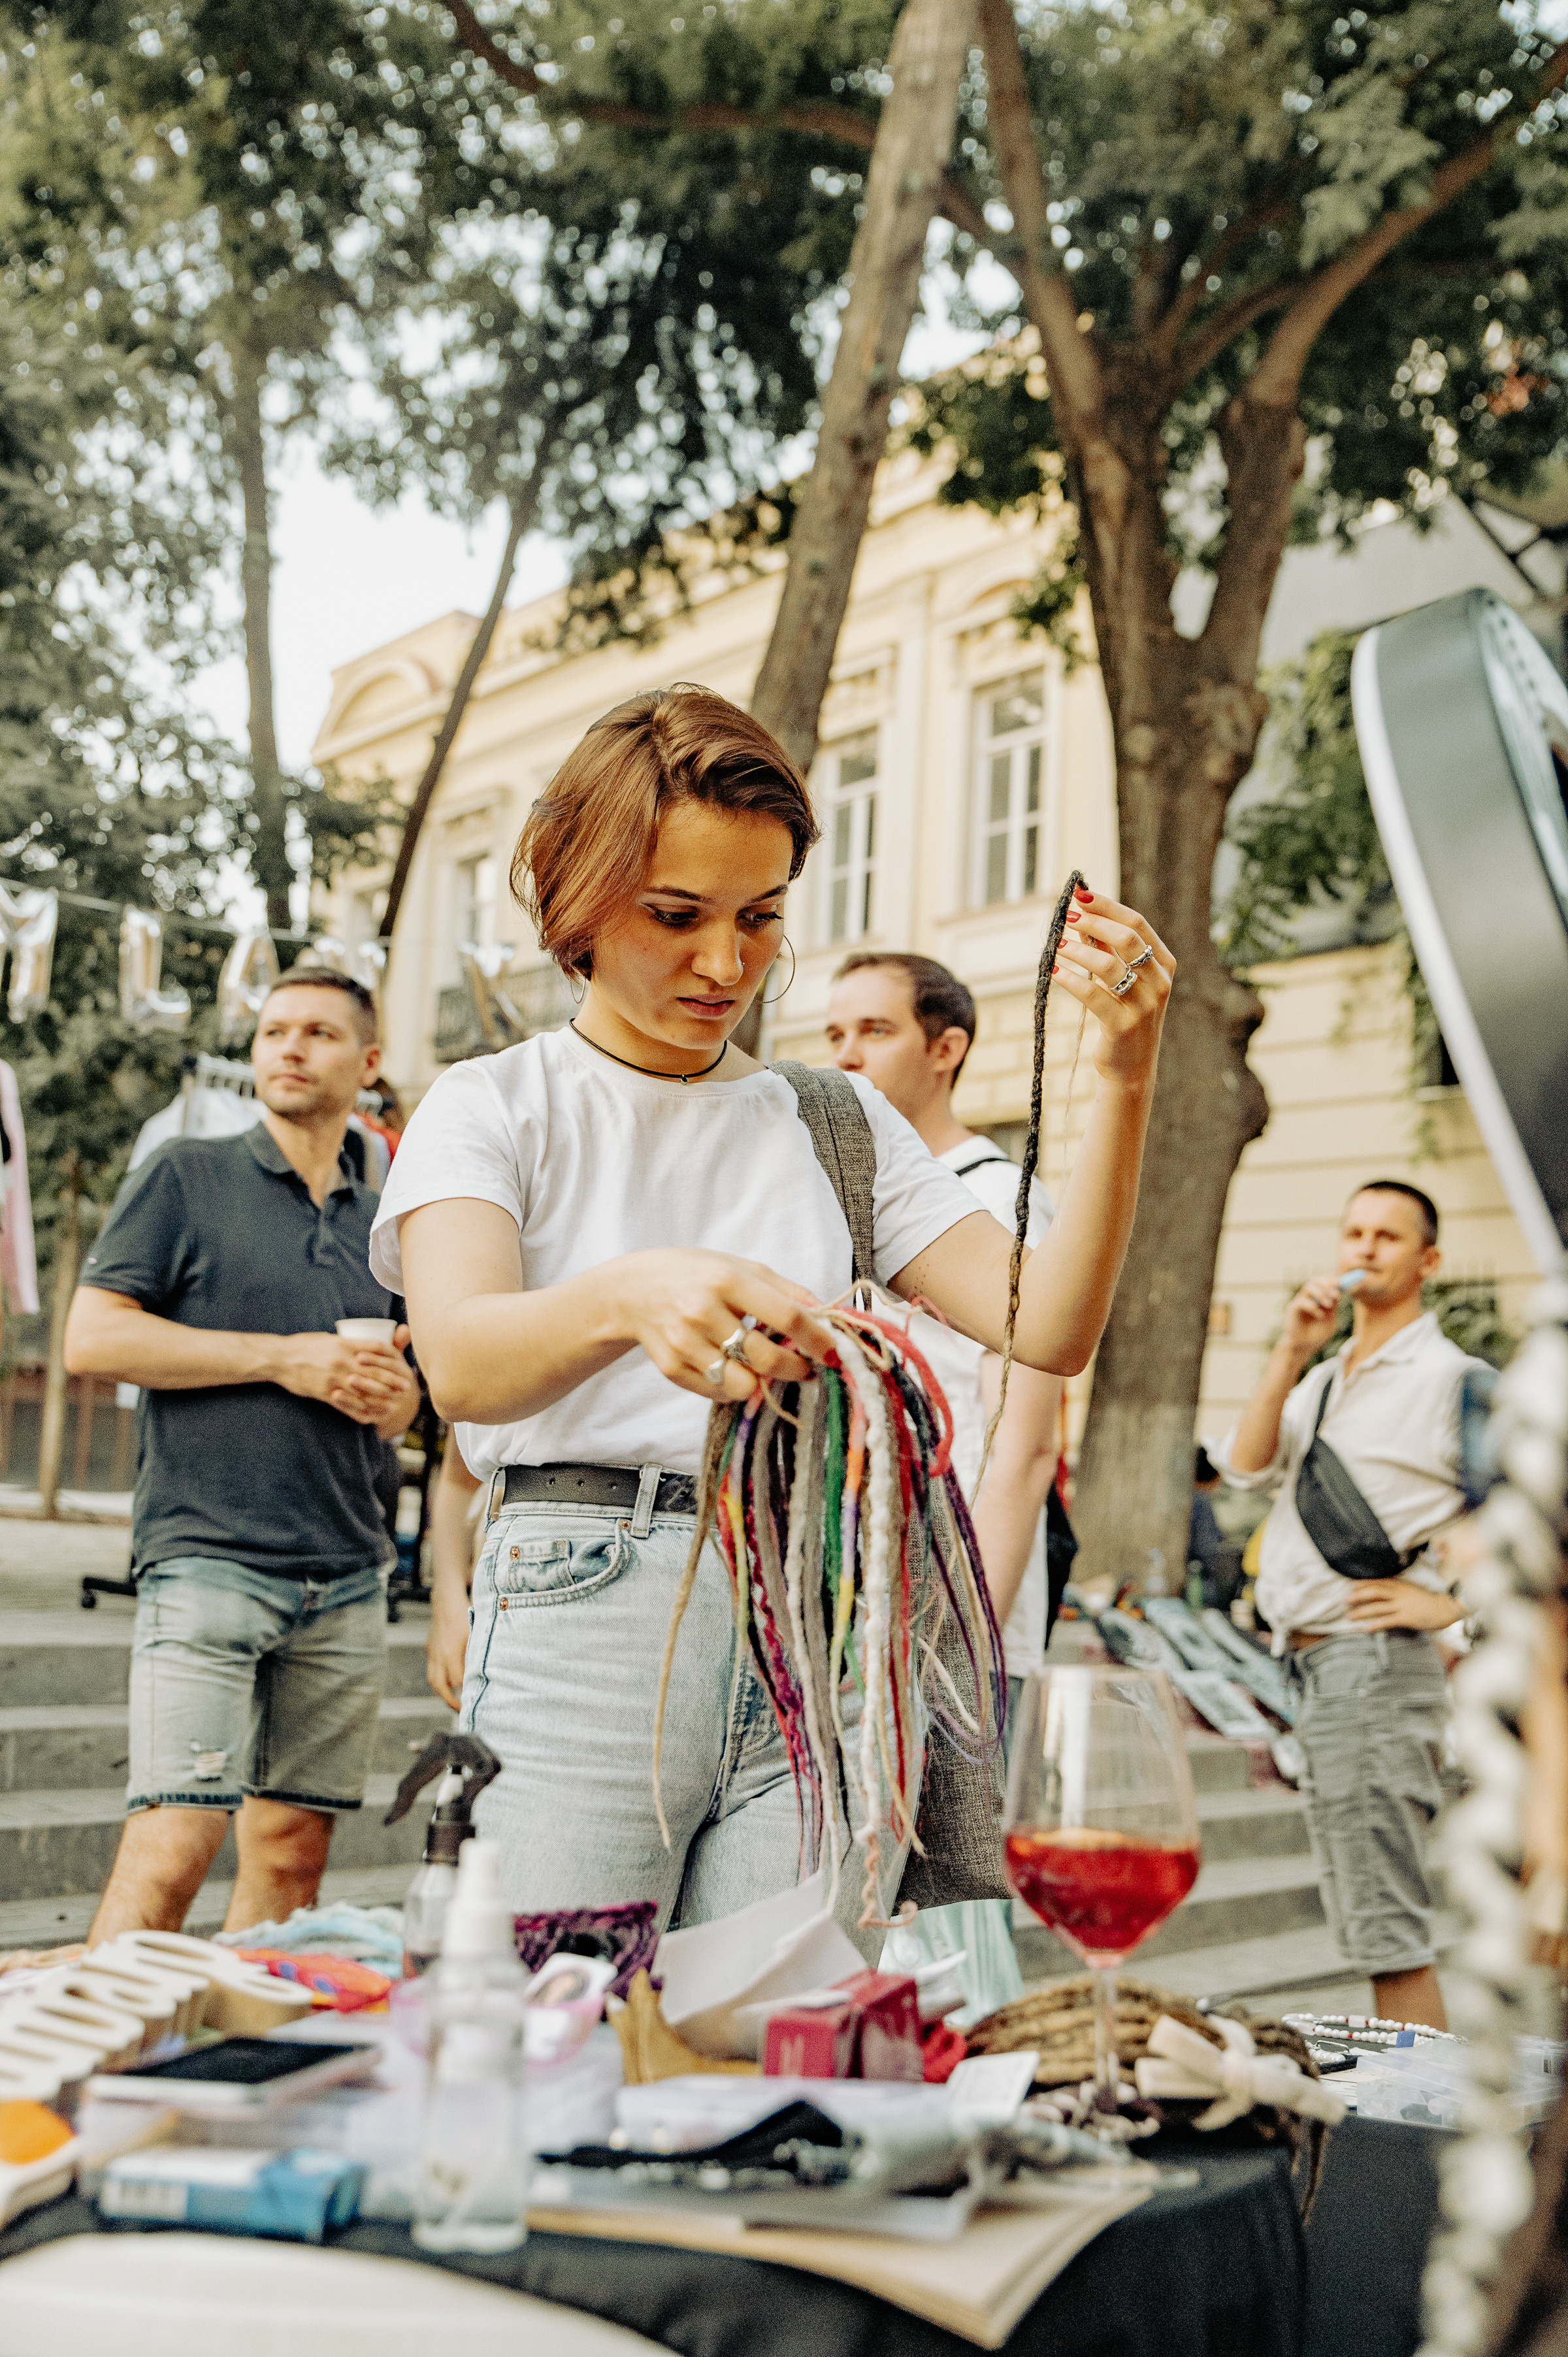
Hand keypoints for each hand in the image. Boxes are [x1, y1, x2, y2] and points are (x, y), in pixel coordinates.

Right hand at [268, 1327, 417, 1427]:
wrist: (281, 1359)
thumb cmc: (306, 1345)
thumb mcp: (330, 1339)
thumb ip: (350, 1344)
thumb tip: (368, 1348)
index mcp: (344, 1344)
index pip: (375, 1349)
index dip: (392, 1358)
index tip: (403, 1364)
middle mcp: (342, 1361)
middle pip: (373, 1372)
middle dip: (392, 1380)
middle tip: (406, 1386)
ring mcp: (333, 1379)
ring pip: (363, 1391)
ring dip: (381, 1399)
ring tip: (394, 1404)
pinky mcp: (325, 1393)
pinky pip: (347, 1405)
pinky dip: (361, 1410)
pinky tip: (371, 1415)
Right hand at [427, 1580, 469, 1711]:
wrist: (446, 1600)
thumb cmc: (464, 1615)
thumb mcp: (475, 1635)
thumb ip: (476, 1655)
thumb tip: (483, 1674)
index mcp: (450, 1653)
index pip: (457, 1681)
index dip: (466, 1691)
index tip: (475, 1699)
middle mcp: (438, 1655)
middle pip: (440, 1686)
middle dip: (449, 1700)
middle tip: (461, 1710)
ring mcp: (432, 1652)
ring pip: (433, 1679)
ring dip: (442, 1692)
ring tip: (453, 1700)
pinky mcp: (430, 1648)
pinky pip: (432, 1669)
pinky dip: (439, 1678)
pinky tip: (449, 1681)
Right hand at [615, 1249, 834, 1401]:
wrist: (632, 1290)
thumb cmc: (696, 1275)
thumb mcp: (739, 1267)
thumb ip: (784, 1290)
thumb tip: (826, 1315)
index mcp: (727, 1279)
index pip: (787, 1316)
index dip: (817, 1340)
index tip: (833, 1354)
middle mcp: (704, 1311)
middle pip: (767, 1358)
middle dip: (796, 1369)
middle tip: (805, 1368)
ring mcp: (685, 1342)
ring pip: (743, 1385)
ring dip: (762, 1383)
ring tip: (764, 1369)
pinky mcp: (671, 1367)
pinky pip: (717, 1393)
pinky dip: (733, 1388)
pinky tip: (732, 1369)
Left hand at [1052, 885, 1173, 1089]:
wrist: (1131, 1067)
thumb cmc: (1123, 1015)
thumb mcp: (1120, 978)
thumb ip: (1105, 947)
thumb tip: (1081, 914)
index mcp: (1163, 964)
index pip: (1137, 923)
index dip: (1107, 906)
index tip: (1079, 895)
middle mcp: (1160, 982)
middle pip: (1127, 938)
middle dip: (1093, 922)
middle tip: (1066, 916)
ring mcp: (1145, 1005)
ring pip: (1109, 965)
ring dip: (1078, 950)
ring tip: (1056, 943)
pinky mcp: (1123, 1026)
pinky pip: (1092, 995)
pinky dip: (1070, 979)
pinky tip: (1054, 971)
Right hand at [1281, 1276, 1342, 1361]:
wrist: (1303, 1348)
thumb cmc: (1316, 1335)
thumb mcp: (1330, 1320)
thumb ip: (1334, 1308)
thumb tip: (1339, 1292)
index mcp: (1317, 1298)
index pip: (1323, 1282)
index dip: (1331, 1280)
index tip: (1341, 1283)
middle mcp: (1308, 1298)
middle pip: (1315, 1280)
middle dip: (1327, 1284)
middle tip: (1336, 1293)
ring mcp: (1299, 1302)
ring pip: (1308, 1287)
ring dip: (1321, 1294)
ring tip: (1329, 1305)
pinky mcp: (1292, 1309)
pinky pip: (1302, 1302)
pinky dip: (1313, 1306)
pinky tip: (1320, 1316)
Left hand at [1343, 1577, 1462, 1632]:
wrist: (1446, 1607)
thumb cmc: (1430, 1601)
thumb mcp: (1412, 1591)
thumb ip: (1399, 1591)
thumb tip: (1385, 1595)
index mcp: (1401, 1585)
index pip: (1378, 1582)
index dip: (1363, 1583)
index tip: (1350, 1585)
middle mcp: (1399, 1593)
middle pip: (1374, 1591)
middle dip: (1358, 1595)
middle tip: (1344, 1600)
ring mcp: (1402, 1605)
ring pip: (1377, 1607)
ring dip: (1361, 1612)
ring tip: (1349, 1616)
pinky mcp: (1406, 1617)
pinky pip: (1387, 1621)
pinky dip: (1375, 1624)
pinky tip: (1366, 1628)